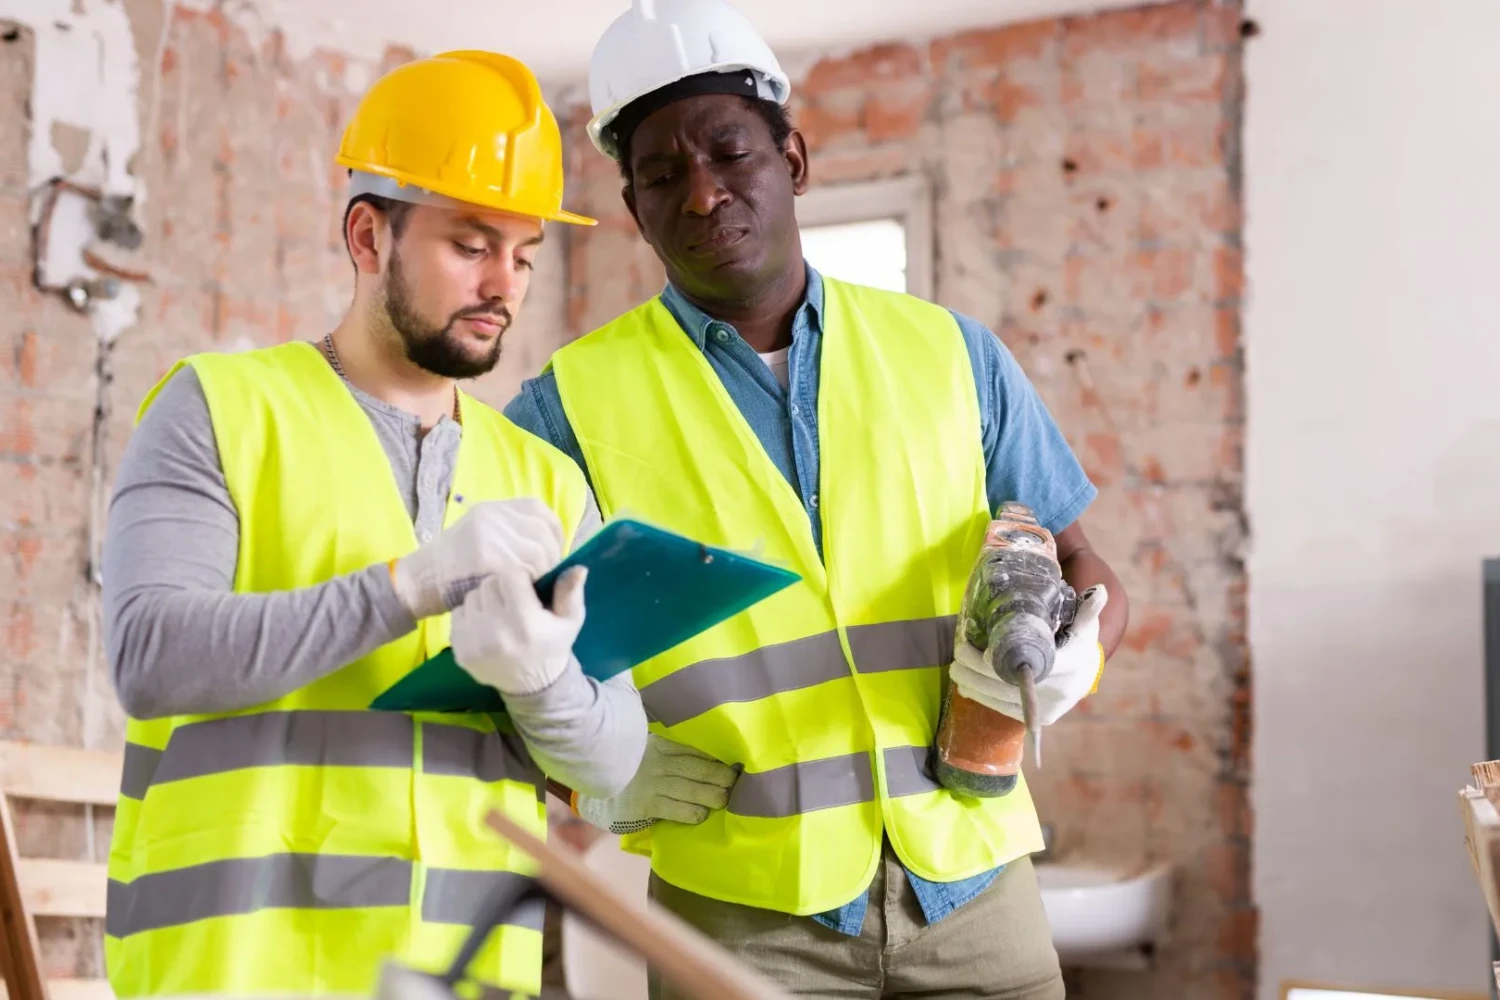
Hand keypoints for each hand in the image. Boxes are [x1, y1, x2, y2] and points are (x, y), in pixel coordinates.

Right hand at [389, 498, 563, 620]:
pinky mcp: (489, 559)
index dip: (554, 533)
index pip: (541, 511)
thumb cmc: (453, 567)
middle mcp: (494, 517)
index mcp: (494, 509)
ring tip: (533, 585)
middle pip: (543, 532)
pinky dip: (530, 583)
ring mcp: (491, 536)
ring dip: (543, 573)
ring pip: (538, 552)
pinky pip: (524, 570)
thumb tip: (550, 546)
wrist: (419, 581)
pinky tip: (522, 592)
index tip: (554, 553)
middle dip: (552, 557)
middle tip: (547, 576)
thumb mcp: (480, 536)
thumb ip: (511, 534)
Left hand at [449, 566, 586, 695]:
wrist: (532, 686)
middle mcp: (496, 631)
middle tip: (512, 603)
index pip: (510, 576)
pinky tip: (484, 628)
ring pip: (472, 597)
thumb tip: (578, 567)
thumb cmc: (552, 647)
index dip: (520, 580)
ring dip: (485, 601)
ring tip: (498, 615)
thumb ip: (571, 592)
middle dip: (501, 588)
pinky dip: (470, 616)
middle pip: (489, 584)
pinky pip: (457, 614)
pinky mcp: (460, 651)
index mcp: (525, 621)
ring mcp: (474, 642)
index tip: (526, 591)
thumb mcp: (570, 621)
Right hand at [575, 734, 738, 834]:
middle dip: (719, 775)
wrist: (597, 782)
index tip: (736, 762)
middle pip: (695, 767)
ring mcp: (651, 783)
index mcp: (661, 744)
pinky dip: (690, 812)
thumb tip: (712, 747)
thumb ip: (675, 745)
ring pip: (688, 788)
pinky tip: (701, 814)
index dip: (717, 756)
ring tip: (725, 798)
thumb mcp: (651, 748)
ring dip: (710, 794)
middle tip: (737, 781)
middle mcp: (657, 761)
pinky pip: (673, 809)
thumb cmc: (634, 766)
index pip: (694, 748)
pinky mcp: (645, 804)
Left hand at [948, 585, 1108, 725]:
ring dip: (974, 685)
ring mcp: (1049, 708)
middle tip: (957, 654)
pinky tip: (966, 686)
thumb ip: (1089, 608)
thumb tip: (1100, 591)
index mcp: (1069, 666)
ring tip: (955, 669)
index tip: (979, 651)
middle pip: (1008, 683)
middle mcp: (1059, 691)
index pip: (1027, 666)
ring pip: (1002, 699)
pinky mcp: (1039, 718)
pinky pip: (1005, 710)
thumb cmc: (1078, 643)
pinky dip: (983, 698)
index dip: (999, 661)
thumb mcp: (1086, 625)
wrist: (1086, 674)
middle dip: (977, 670)